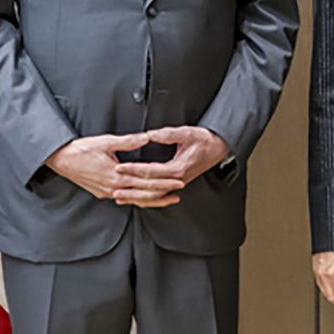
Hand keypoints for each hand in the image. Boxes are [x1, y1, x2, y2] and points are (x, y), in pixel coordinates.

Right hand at [47, 132, 182, 206]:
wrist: (61, 160)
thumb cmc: (81, 149)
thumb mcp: (106, 142)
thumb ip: (128, 141)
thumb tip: (147, 137)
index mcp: (116, 176)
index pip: (146, 181)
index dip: (164, 181)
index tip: (179, 179)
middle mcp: (113, 188)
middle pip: (144, 194)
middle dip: (164, 192)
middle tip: (180, 189)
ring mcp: (108, 193)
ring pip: (136, 200)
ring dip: (153, 199)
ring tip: (169, 198)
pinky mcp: (103, 193)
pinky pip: (125, 199)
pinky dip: (138, 199)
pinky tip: (146, 199)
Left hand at [113, 126, 231, 206]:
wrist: (219, 148)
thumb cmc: (204, 140)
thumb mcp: (187, 133)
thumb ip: (168, 134)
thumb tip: (151, 135)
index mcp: (178, 168)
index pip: (150, 171)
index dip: (133, 169)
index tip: (119, 167)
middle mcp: (177, 179)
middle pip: (150, 188)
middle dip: (131, 188)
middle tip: (114, 188)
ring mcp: (177, 183)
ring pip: (154, 196)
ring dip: (136, 197)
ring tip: (120, 198)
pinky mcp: (177, 183)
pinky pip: (159, 195)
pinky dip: (146, 199)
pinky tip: (136, 200)